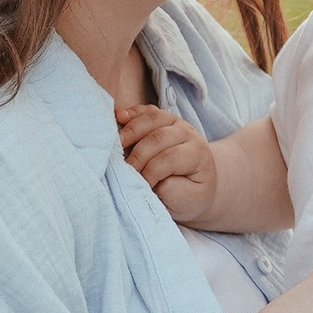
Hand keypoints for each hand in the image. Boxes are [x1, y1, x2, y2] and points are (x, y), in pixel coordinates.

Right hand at [116, 101, 217, 225]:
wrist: (193, 182)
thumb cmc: (188, 194)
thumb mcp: (187, 201)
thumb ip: (173, 191)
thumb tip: (155, 181)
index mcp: (196, 154)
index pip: (169, 159)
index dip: (150, 172)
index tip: (139, 186)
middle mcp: (187, 133)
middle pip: (158, 138)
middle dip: (137, 155)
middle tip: (124, 171)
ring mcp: (174, 122)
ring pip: (151, 119)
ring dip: (130, 131)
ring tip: (115, 146)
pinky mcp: (160, 117)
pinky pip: (144, 111)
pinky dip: (130, 113)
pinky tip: (117, 118)